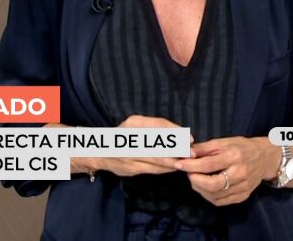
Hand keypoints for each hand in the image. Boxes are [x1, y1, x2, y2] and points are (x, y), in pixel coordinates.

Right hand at [49, 115, 192, 176]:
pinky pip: (152, 169)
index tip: (190, 138)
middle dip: (178, 150)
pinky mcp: (130, 168)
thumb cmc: (123, 136)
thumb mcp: (136, 125)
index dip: (175, 132)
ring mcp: (130, 155)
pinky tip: (174, 168)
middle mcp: (130, 138)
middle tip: (192, 153)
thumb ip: (156, 128)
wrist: (99, 153)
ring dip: (174, 161)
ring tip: (187, 162)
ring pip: (157, 159)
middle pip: (159, 143)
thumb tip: (181, 134)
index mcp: (133, 124)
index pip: (158, 124)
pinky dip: (165, 169)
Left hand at [174, 136, 277, 205]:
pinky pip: (221, 201)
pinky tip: (205, 187)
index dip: (191, 166)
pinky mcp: (243, 196)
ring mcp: (243, 187)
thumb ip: (204, 148)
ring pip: (215, 195)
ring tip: (195, 179)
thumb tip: (186, 152)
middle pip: (212, 184)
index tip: (179, 164)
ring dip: (200, 188)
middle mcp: (240, 173)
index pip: (208, 165)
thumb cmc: (241, 147)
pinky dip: (209, 196)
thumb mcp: (223, 142)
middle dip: (195, 180)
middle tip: (188, 173)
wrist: (265, 158)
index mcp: (234, 157)